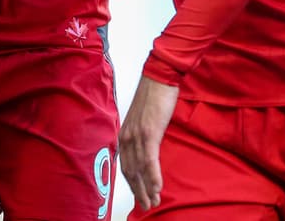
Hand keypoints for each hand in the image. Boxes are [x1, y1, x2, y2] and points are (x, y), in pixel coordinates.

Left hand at [118, 76, 178, 210]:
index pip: (125, 165)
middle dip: (138, 191)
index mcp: (124, 134)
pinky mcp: (149, 132)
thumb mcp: (144, 120)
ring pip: (140, 169)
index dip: (132, 183)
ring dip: (147, 188)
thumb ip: (143, 136)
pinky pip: (150, 160)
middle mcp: (127, 136)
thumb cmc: (154, 97)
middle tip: (147, 205)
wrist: (159, 79)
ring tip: (154, 202)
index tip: (139, 196)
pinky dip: (153, 176)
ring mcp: (137, 135)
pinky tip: (158, 188)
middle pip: (130, 171)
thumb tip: (149, 152)